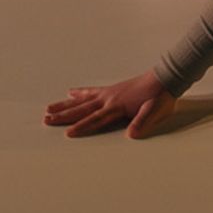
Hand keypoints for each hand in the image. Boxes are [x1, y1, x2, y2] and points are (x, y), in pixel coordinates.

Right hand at [44, 70, 181, 138]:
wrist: (165, 78)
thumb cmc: (160, 97)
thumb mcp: (154, 111)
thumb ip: (142, 122)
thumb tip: (132, 135)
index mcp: (117, 106)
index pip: (96, 119)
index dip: (82, 127)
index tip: (67, 134)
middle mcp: (109, 99)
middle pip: (82, 109)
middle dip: (64, 116)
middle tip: (46, 119)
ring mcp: (109, 93)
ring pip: (82, 100)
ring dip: (65, 105)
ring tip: (49, 108)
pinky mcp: (112, 89)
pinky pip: (91, 91)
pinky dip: (80, 92)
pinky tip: (70, 91)